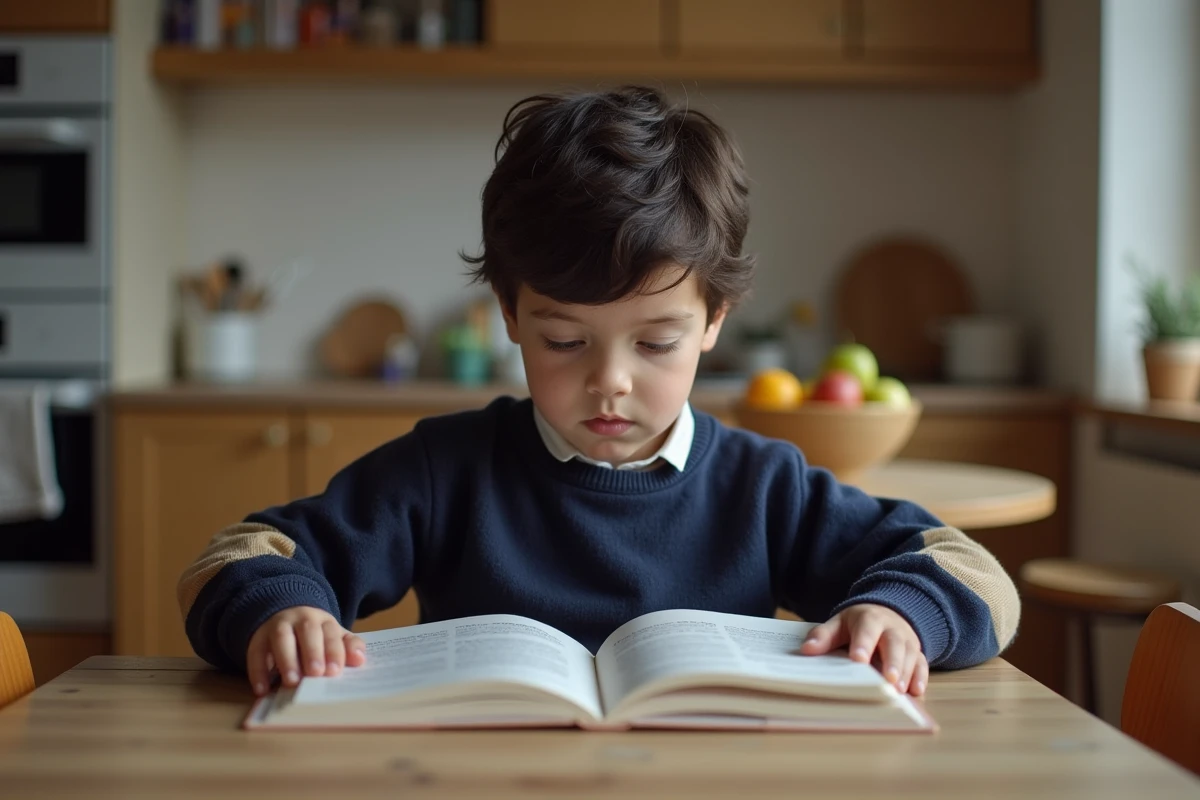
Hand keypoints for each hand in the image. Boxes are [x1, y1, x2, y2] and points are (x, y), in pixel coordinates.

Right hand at [246, 606, 366, 695]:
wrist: (284, 616)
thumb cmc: (315, 636)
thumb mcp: (333, 637)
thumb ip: (347, 647)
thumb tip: (359, 660)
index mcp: (322, 620)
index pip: (330, 632)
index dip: (333, 651)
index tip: (334, 671)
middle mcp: (300, 619)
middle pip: (307, 630)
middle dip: (312, 652)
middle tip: (316, 674)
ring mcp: (277, 626)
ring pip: (281, 638)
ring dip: (287, 660)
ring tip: (292, 682)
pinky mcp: (257, 639)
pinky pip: (255, 653)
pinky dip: (258, 672)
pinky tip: (262, 689)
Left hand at [798, 603, 927, 695]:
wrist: (887, 613)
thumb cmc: (858, 624)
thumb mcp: (839, 624)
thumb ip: (824, 636)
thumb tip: (806, 650)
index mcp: (870, 618)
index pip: (867, 630)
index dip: (863, 644)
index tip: (858, 660)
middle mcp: (892, 629)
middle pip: (894, 643)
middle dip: (892, 662)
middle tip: (887, 680)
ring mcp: (908, 641)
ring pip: (911, 655)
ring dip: (907, 673)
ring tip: (899, 691)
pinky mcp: (917, 653)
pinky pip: (923, 664)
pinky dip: (921, 678)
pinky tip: (916, 692)